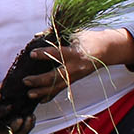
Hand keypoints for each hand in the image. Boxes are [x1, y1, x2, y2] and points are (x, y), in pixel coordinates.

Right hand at [0, 79, 32, 133]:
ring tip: (30, 117)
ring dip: (23, 128)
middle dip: (13, 127)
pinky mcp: (11, 132)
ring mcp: (1, 132)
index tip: (10, 106)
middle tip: (21, 118)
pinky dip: (28, 127)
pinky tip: (32, 117)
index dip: (0, 113)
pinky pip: (21, 133)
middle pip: (2, 133)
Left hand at [19, 28, 133, 102]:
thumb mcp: (75, 33)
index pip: (57, 54)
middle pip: (55, 77)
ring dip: (42, 92)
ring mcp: (76, 76)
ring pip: (57, 87)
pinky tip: (40, 100)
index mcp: (75, 53)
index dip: (44, 54)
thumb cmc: (89, 38)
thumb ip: (55, 34)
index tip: (31, 54)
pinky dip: (51, 95)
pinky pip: (61, 90)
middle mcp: (75, 67)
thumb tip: (37, 35)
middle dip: (39, 80)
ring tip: (29, 94)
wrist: (108, 50)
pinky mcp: (75, 81)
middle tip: (25, 80)